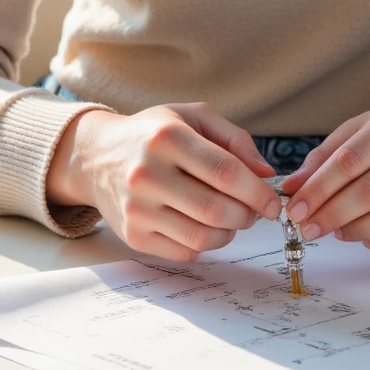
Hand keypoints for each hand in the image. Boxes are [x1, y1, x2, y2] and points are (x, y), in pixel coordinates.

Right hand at [47, 102, 280, 261]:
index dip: (258, 192)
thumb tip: (266, 174)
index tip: (273, 202)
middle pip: (217, 210)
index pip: (226, 172)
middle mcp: (147, 173)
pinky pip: (185, 252)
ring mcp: (137, 208)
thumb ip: (234, 140)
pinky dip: (205, 244)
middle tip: (255, 211)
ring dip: (230, 233)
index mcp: (167, 137)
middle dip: (248, 216)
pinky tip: (204, 225)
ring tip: (231, 218)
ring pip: (203, 237)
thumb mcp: (193, 117)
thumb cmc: (153, 134)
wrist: (96, 157)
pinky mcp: (133, 235)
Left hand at [281, 107, 369, 257]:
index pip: (349, 161)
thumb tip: (291, 190)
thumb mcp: (353, 135)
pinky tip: (367, 239)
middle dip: (331, 215)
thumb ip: (321, 161)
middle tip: (309, 229)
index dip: (318, 189)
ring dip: (355, 232)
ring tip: (337, 231)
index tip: (296, 209)